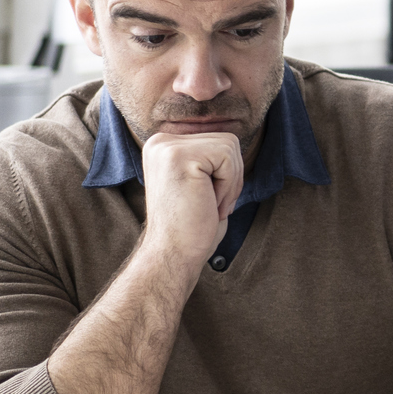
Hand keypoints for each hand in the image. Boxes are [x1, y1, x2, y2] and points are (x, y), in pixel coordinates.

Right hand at [138, 130, 242, 267]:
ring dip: (230, 183)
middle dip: (231, 177)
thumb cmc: (192, 225)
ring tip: (208, 204)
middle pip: (227, 141)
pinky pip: (227, 158)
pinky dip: (228, 185)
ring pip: (229, 147)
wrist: (173, 254)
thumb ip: (209, 158)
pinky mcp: (179, 156)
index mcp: (164, 146)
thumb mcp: (201, 181)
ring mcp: (166, 147)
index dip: (227, 174)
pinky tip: (208, 203)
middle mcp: (160, 142)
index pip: (219, 141)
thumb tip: (232, 140)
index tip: (208, 199)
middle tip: (210, 204)